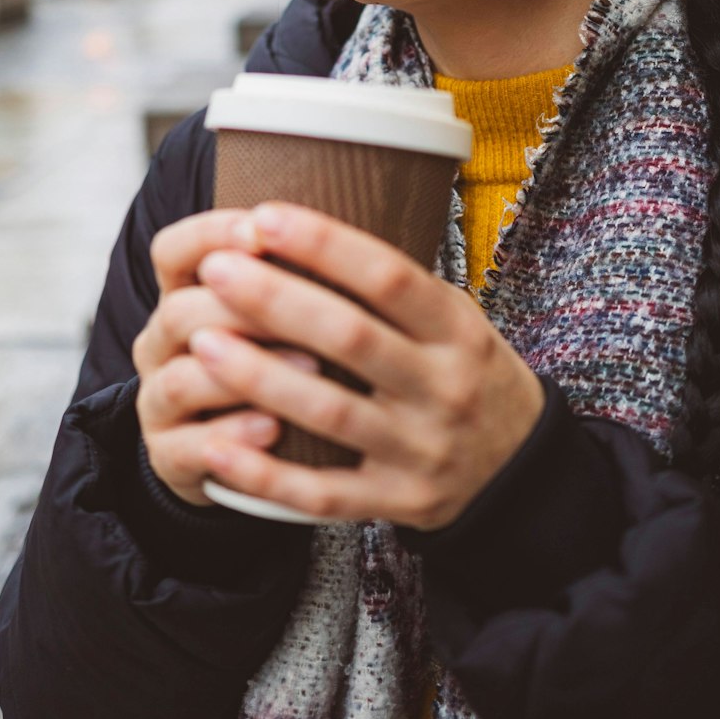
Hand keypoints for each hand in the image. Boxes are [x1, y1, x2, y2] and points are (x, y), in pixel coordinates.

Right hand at [132, 208, 316, 506]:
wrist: (231, 455)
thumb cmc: (271, 367)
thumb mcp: (275, 317)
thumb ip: (294, 279)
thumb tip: (352, 233)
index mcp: (182, 298)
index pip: (173, 252)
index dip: (212, 234)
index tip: (264, 227)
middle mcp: (160, 346)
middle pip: (180, 313)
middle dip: (243, 307)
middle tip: (310, 308)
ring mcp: (159, 404)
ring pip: (181, 380)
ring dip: (245, 374)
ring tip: (313, 372)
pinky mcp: (168, 458)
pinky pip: (190, 448)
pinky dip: (233, 436)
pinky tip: (275, 429)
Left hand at [186, 203, 546, 529]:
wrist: (519, 472)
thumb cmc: (466, 375)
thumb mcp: (457, 321)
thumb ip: (394, 289)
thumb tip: (302, 228)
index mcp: (458, 331)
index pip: (391, 278)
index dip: (326, 245)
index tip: (264, 216)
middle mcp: (445, 388)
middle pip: (353, 339)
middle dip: (277, 301)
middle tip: (216, 268)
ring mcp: (422, 450)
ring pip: (331, 414)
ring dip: (260, 377)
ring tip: (200, 342)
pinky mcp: (398, 502)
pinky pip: (323, 494)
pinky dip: (266, 474)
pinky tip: (216, 448)